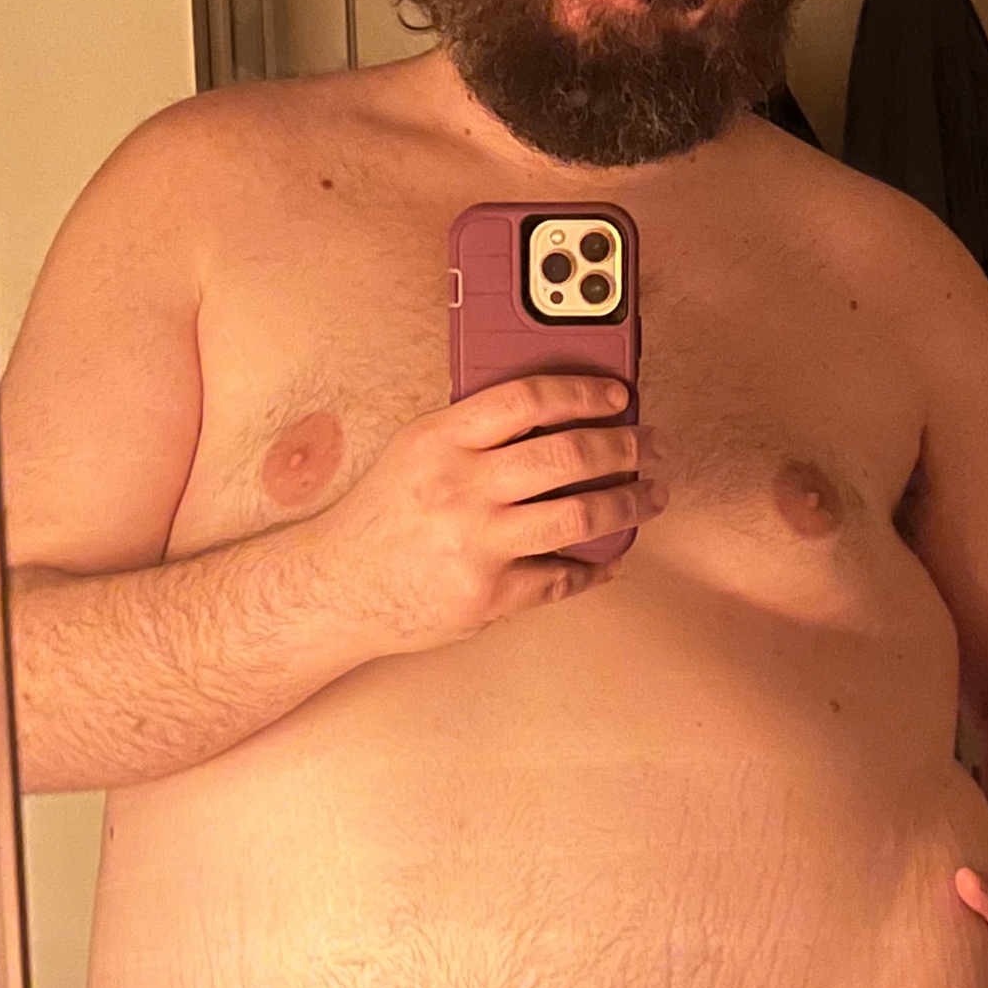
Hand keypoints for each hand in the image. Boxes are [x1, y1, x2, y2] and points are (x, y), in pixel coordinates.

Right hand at [316, 374, 665, 656]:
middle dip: (625, 446)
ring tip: (650, 495)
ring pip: (580, 516)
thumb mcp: (415, 452)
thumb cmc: (380, 517)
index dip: (583, 392)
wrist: (336, 588)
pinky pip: (563, 578)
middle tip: (650, 446)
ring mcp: (476, 544)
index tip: (617, 396)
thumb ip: (473, 432)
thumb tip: (555, 414)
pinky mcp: (488, 595)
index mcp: (441, 440)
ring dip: (630, 504)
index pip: (528, 399)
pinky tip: (611, 558)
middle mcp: (460, 488)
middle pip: (568, 454)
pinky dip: (596, 568)